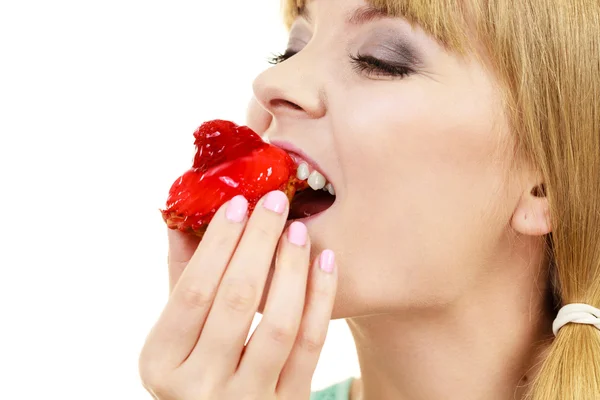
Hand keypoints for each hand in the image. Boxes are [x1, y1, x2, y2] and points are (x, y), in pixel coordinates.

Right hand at [139, 190, 337, 399]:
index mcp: (161, 363)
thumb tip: (183, 217)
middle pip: (236, 300)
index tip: (239, 202)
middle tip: (276, 200)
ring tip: (299, 230)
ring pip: (279, 324)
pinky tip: (325, 261)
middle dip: (259, 242)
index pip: (193, 290)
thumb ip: (179, 279)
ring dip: (292, 268)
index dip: (217, 242)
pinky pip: (310, 345)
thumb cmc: (197, 368)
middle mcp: (199, 387)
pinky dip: (321, 299)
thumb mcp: (175, 334)